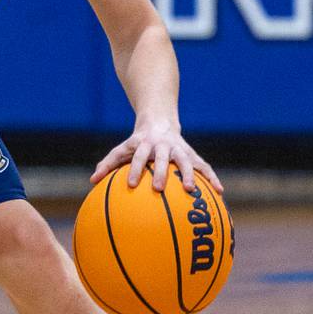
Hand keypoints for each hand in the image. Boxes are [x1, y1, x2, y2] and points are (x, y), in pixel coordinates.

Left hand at [91, 119, 222, 193]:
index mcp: (145, 144)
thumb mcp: (122, 149)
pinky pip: (204, 166)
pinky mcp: (191, 154)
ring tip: (191, 191)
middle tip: (159, 188)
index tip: (131, 184)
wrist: (160, 121)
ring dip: (189, 175)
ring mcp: (179, 149)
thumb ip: (108, 164)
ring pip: (186, 160)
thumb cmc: (137, 142)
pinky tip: (220, 192)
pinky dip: (212, 177)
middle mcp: (163, 145)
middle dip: (161, 172)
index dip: (135, 169)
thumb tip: (92, 181)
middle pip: (162, 158)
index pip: (138, 156)